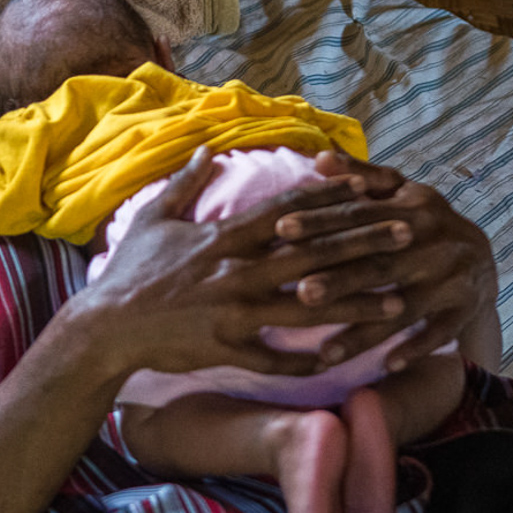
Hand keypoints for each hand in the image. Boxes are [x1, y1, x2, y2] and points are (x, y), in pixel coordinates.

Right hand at [68, 148, 407, 380]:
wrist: (103, 327)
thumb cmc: (129, 273)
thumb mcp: (154, 218)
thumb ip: (186, 183)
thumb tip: (207, 150)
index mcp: (225, 237)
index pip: (292, 211)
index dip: (334, 198)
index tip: (371, 188)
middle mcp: (238, 271)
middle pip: (315, 252)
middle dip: (365, 242)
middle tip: (410, 234)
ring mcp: (235, 311)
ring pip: (309, 306)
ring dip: (357, 304)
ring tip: (400, 302)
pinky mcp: (227, 348)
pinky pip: (276, 357)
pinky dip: (310, 361)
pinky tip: (346, 362)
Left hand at [273, 152, 500, 370]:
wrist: (481, 258)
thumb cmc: (421, 223)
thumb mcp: (398, 192)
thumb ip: (360, 177)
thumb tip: (320, 158)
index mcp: (414, 206)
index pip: (359, 214)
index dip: (320, 220)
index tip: (280, 229)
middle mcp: (436, 240)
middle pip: (379, 263)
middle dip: (339, 279)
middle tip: (299, 293)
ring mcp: (453, 277)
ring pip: (404, 307)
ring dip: (365, 331)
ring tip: (327, 353)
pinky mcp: (466, 308)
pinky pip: (438, 333)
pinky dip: (416, 349)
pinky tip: (387, 366)